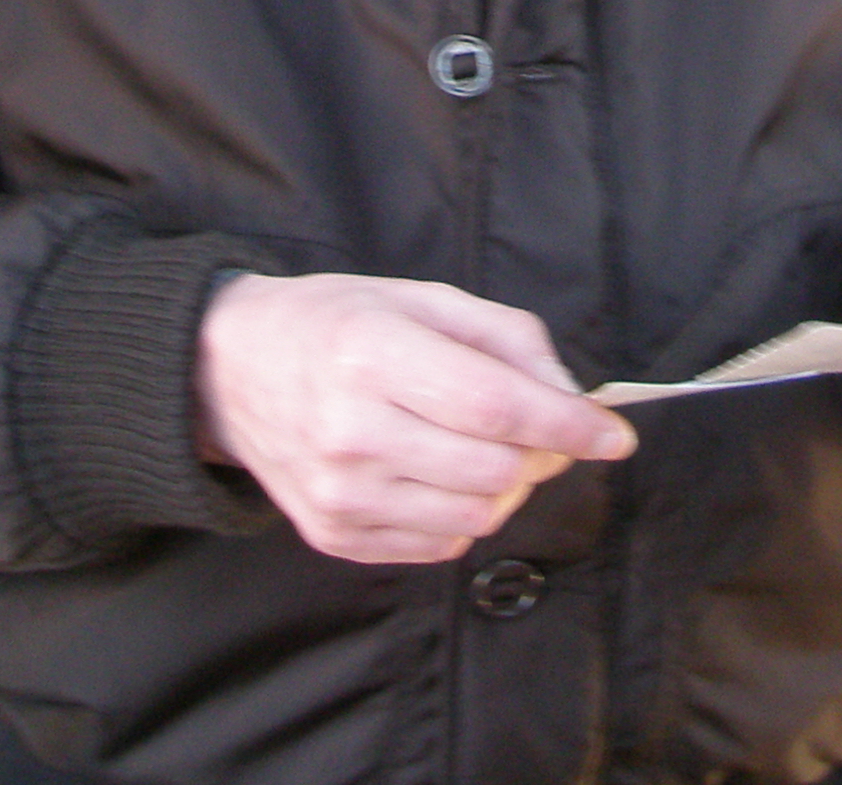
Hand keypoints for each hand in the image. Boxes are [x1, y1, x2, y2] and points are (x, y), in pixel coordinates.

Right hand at [195, 273, 635, 565]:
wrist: (226, 371)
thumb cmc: (336, 323)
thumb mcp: (420, 297)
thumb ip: (506, 339)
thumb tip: (572, 399)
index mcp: (371, 353)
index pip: (495, 406)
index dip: (568, 424)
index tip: (615, 434)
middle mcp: (350, 431)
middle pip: (494, 468)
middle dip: (542, 452)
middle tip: (539, 426)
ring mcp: (339, 493)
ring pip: (476, 517)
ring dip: (506, 485)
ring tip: (482, 446)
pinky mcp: (333, 536)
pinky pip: (440, 546)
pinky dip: (463, 513)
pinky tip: (438, 472)